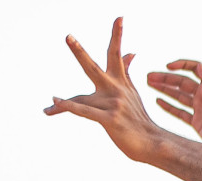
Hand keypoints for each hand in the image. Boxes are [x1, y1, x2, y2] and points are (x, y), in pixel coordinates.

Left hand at [45, 18, 164, 162]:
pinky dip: (70, 108)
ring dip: (64, 104)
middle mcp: (116, 89)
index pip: (116, 54)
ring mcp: (113, 104)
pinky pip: (85, 112)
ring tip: (49, 107)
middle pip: (93, 67)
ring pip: (82, 100)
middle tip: (67, 37)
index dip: (117, 35)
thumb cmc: (138, 119)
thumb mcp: (133, 92)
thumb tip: (131, 52)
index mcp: (120, 82)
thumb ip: (127, 71)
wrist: (152, 142)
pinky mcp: (110, 120)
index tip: (119, 17)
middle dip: (79, 52)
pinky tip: (55, 102)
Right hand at [146, 60, 201, 150]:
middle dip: (166, 78)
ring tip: (149, 84)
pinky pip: (179, 111)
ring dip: (164, 89)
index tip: (167, 66)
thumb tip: (200, 66)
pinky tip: (158, 100)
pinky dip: (168, 106)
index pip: (193, 69)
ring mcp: (199, 108)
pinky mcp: (196, 122)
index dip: (180, 65)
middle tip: (149, 76)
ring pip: (178, 95)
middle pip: (181, 82)